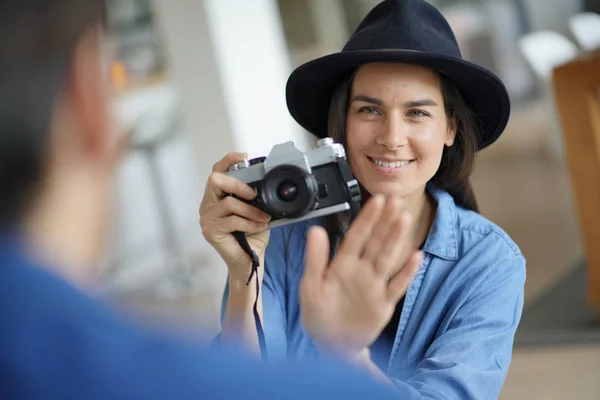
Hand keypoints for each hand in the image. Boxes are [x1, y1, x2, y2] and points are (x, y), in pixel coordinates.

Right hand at [199, 152, 271, 282]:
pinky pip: (232, 220)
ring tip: (263, 217)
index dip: (227, 160)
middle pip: (215, 181)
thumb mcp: (256, 211)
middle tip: (254, 194)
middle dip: (238, 184)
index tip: (243, 155)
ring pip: (228, 202)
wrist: (250, 260)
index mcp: (217, 198)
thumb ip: (255, 198)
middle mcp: (208, 206)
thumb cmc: (252, 236)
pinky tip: (259, 226)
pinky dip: (249, 222)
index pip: (217, 173)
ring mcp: (207, 219)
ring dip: (251, 210)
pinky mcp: (210, 231)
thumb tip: (265, 186)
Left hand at [299, 194, 423, 359]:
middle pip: (376, 241)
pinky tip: (417, 256)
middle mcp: (361, 271)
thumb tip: (314, 230)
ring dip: (396, 238)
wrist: (331, 346)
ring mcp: (374, 285)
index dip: (367, 218)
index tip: (377, 200)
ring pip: (388, 257)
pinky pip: (398, 285)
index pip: (356, 236)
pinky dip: (408, 272)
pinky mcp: (384, 303)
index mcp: (342, 264)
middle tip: (397, 200)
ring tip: (405, 218)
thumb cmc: (318, 315)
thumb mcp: (310, 286)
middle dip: (385, 221)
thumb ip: (315, 258)